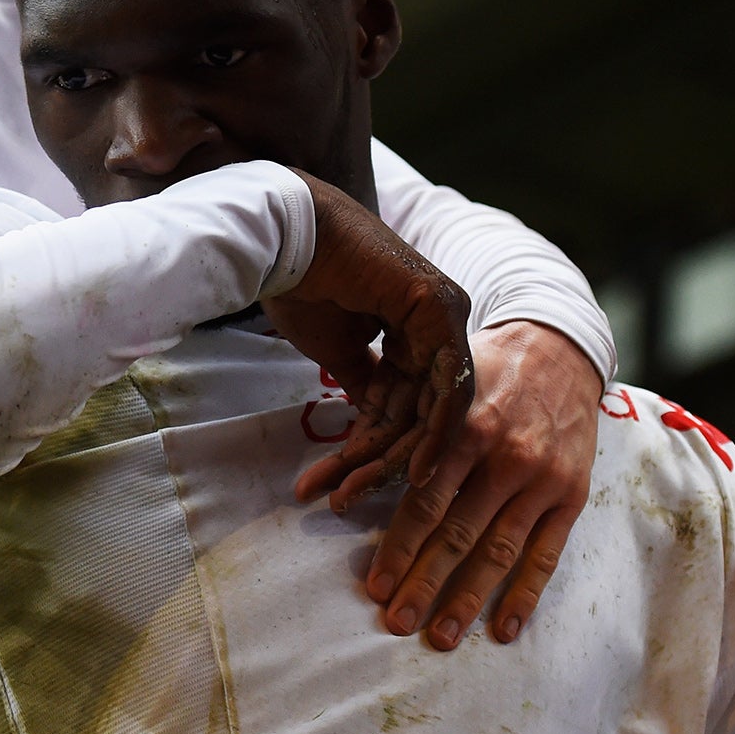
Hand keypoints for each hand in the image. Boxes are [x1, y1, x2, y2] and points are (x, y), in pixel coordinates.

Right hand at [266, 171, 473, 500]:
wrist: (286, 238)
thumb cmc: (303, 283)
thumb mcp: (338, 349)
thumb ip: (364, 380)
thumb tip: (372, 419)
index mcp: (413, 324)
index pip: (404, 397)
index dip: (374, 441)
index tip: (342, 478)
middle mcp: (437, 320)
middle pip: (419, 407)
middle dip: (381, 457)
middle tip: (344, 495)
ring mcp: (445, 315)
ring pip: (434, 405)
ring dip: (399, 454)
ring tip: (363, 492)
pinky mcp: (442, 313)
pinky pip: (448, 387)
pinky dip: (435, 433)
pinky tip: (415, 471)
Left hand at [336, 322, 599, 648]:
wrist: (559, 349)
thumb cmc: (483, 369)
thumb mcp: (440, 386)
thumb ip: (403, 431)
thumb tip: (342, 473)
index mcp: (463, 427)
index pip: (423, 500)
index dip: (397, 547)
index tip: (374, 585)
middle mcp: (504, 457)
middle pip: (457, 534)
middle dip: (424, 583)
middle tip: (396, 621)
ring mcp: (541, 480)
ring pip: (499, 551)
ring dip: (469, 599)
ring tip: (443, 636)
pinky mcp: (571, 495)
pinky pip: (547, 554)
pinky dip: (526, 595)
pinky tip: (505, 628)